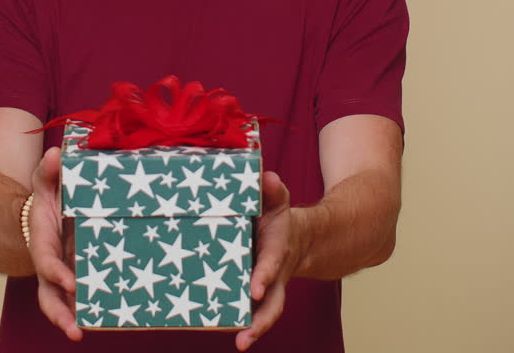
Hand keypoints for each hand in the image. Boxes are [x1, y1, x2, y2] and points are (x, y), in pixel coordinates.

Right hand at [29, 146, 82, 341]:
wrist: (49, 207)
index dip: (56, 272)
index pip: (46, 260)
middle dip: (60, 314)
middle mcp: (52, 262)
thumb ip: (49, 169)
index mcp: (43, 240)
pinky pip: (85, 295)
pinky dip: (92, 308)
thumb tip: (56, 155)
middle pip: (49, 294)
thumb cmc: (50, 194)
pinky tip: (109, 319)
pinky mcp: (81, 274)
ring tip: (85, 334)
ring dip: (73, 319)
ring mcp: (66, 271)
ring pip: (63, 302)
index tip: (71, 283)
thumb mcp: (47, 179)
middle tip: (74, 330)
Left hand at [236, 171, 302, 351]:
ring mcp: (265, 288)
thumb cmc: (278, 219)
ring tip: (240, 343)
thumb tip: (268, 178)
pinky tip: (213, 327)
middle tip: (246, 337)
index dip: (264, 276)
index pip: (271, 264)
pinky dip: (237, 321)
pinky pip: (248, 310)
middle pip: (273, 304)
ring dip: (253, 329)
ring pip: (263, 313)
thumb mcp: (278, 200)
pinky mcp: (253, 294)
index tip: (256, 290)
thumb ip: (272, 190)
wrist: (299, 239)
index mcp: (277, 250)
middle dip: (261, 321)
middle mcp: (273, 275)